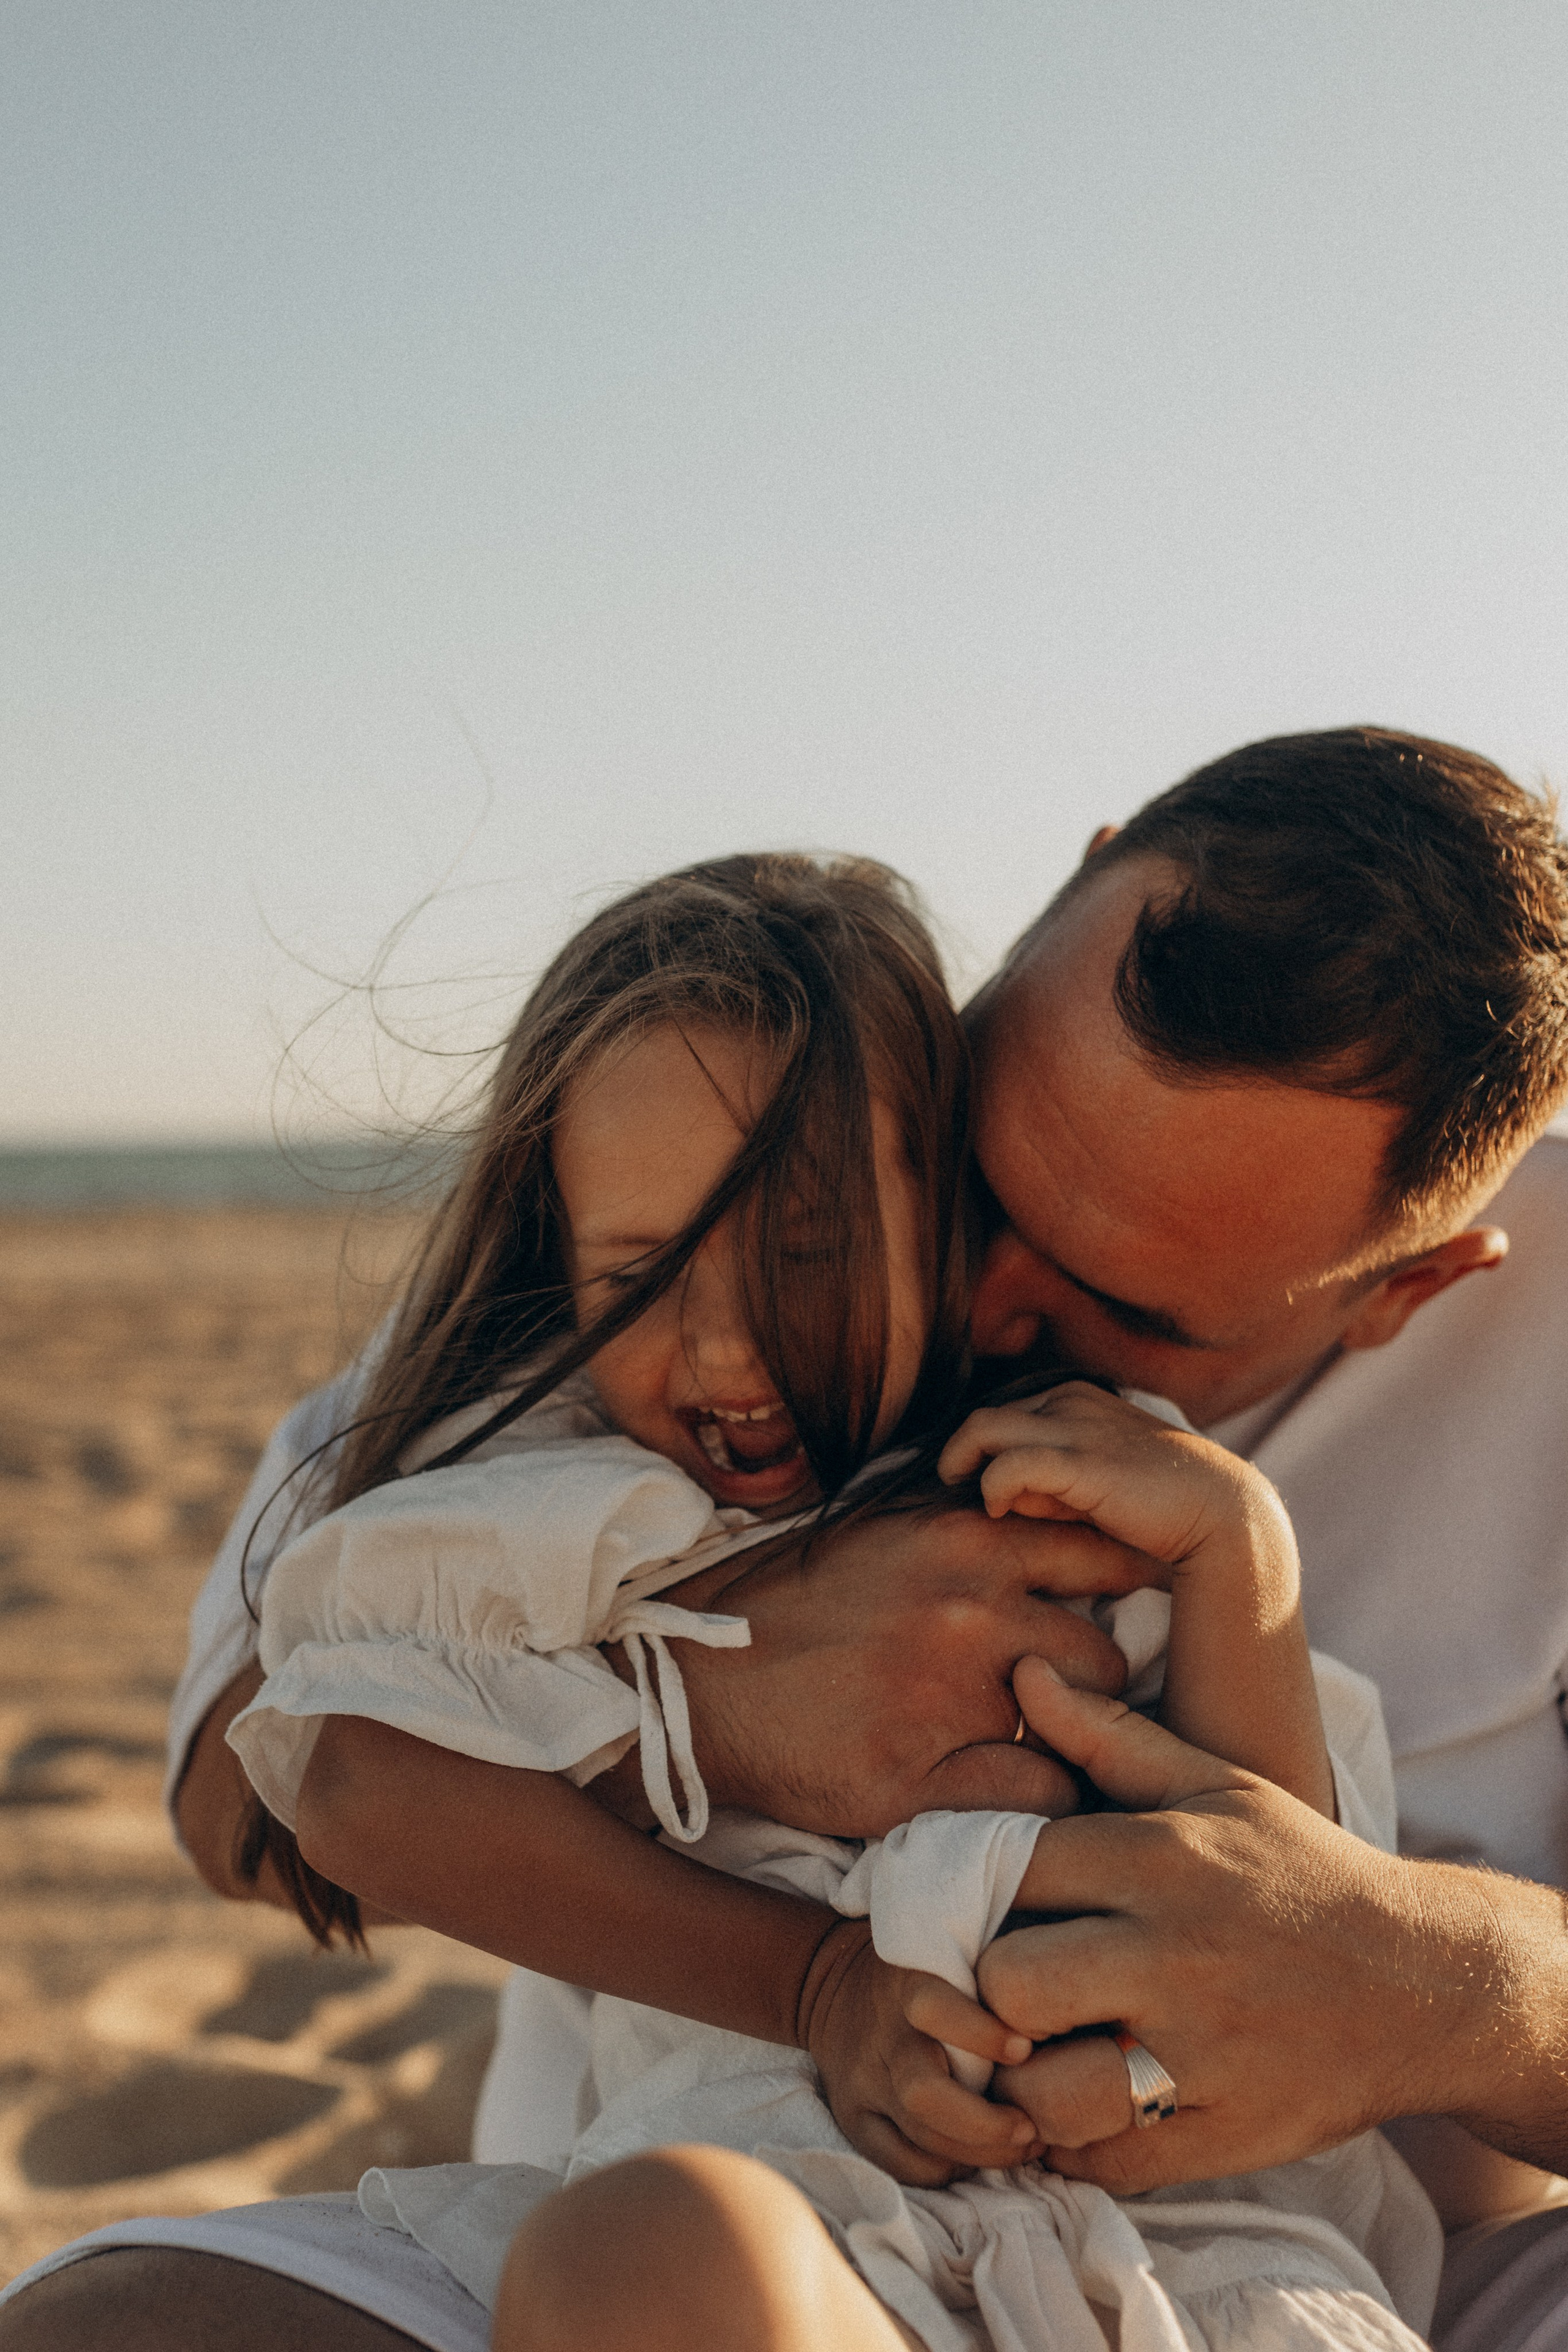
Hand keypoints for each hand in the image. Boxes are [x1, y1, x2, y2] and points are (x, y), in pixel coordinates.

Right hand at [661, 1504, 1141, 1836]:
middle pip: (1104, 1654)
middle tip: (1073, 1703)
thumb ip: (968, 1532)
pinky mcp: (917, 1784)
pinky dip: (1037, 1806)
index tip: (1131, 1613)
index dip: (1127, 1588)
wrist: (688, 1680)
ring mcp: (946, 1702)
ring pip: (1079, 1732)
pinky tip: (1010, 1799)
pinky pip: (1035, 1801)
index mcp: (960, 1542)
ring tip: (1044, 1752)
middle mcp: (968, 1614)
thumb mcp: (880, 1533)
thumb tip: (1052, 1526)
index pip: (1102, 1551)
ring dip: (1070, 1745)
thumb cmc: (782, 1602)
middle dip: (1095, 1682)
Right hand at [799, 1919, 1043, 2184]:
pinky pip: (897, 2161)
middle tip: (1032, 2128)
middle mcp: (882, 2037)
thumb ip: (989, 1970)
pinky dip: (940, 2169)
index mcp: (906, 1985)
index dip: (981, 2033)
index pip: (935, 2007)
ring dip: (977, 2153)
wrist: (827, 1983)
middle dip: (986, 2124)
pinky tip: (971, 2157)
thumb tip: (1061, 1990)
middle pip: (926, 2094)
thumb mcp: (945, 1950)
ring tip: (1021, 2146)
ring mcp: (862, 2082)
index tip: (1024, 2049)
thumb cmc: (916, 1967)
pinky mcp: (851, 2115)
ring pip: (918, 2136)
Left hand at [939, 1382, 1284, 1575]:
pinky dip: (992, 1486)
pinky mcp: (1081, 1462)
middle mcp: (1069, 1399)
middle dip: (961, 1454)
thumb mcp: (1089, 1481)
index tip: (976, 1484)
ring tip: (976, 1501)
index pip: (999, 1410)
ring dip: (964, 1464)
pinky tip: (999, 1509)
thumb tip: (1000, 1494)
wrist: (1219, 1512)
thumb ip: (1046, 1479)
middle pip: (982, 1415)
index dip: (980, 1449)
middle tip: (954, 1491)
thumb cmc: (1151, 1504)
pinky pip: (1011, 1464)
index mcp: (1073, 1395)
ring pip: (982, 1427)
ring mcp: (1075, 1426)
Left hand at [972, 1659, 1567, 2187]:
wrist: (1426, 1984)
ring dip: (1025, 2081)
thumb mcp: (1216, 1785)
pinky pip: (1102, 2160)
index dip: (971, 1888)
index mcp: (1162, 1861)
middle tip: (1006, 1984)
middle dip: (990, 1987)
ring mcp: (1198, 2056)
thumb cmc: (1300, 1873)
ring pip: (1044, 2091)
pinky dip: (1078, 2142)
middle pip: (1008, 1983)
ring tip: (1038, 2053)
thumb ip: (1108, 1735)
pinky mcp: (1220, 2135)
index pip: (1008, 1870)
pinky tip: (1085, 2103)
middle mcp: (1173, 1958)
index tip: (978, 1902)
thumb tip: (1023, 1671)